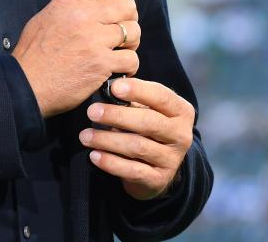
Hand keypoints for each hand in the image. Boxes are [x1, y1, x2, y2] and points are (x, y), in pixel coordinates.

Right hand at [12, 0, 140, 117]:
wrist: (26, 84)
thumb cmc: (33, 55)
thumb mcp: (46, 17)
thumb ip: (71, 6)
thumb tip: (91, 3)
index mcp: (71, 2)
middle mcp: (85, 17)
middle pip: (128, 5)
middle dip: (129, 17)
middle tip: (121, 28)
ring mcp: (95, 41)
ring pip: (133, 31)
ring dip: (131, 42)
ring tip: (120, 50)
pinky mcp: (102, 64)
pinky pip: (131, 59)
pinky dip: (128, 66)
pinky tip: (118, 69)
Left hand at [78, 78, 194, 200]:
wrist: (157, 169)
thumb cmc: (148, 130)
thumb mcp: (147, 111)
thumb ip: (134, 101)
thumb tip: (108, 90)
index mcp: (181, 112)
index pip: (161, 96)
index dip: (138, 90)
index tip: (113, 87)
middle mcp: (181, 135)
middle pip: (149, 122)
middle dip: (117, 116)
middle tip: (92, 112)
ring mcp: (172, 159)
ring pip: (138, 147)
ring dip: (108, 140)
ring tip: (86, 135)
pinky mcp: (159, 180)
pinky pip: (132, 171)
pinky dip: (111, 163)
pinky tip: (95, 155)